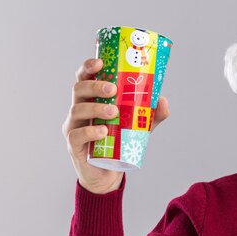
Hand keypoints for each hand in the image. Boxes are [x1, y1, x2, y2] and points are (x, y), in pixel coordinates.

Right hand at [62, 58, 169, 193]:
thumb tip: (163, 100)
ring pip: (77, 110)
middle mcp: (79, 109)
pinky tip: (104, 132)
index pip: (84, 78)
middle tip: (112, 90)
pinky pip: (77, 134)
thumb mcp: (138, 127)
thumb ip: (151, 114)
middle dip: (94, 86)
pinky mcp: (74, 145)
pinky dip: (91, 131)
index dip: (88, 67)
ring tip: (114, 112)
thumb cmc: (119, 143)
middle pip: (78, 89)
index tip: (100, 62)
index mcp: (91, 100)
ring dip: (96, 108)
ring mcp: (74, 126)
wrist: (108, 173)